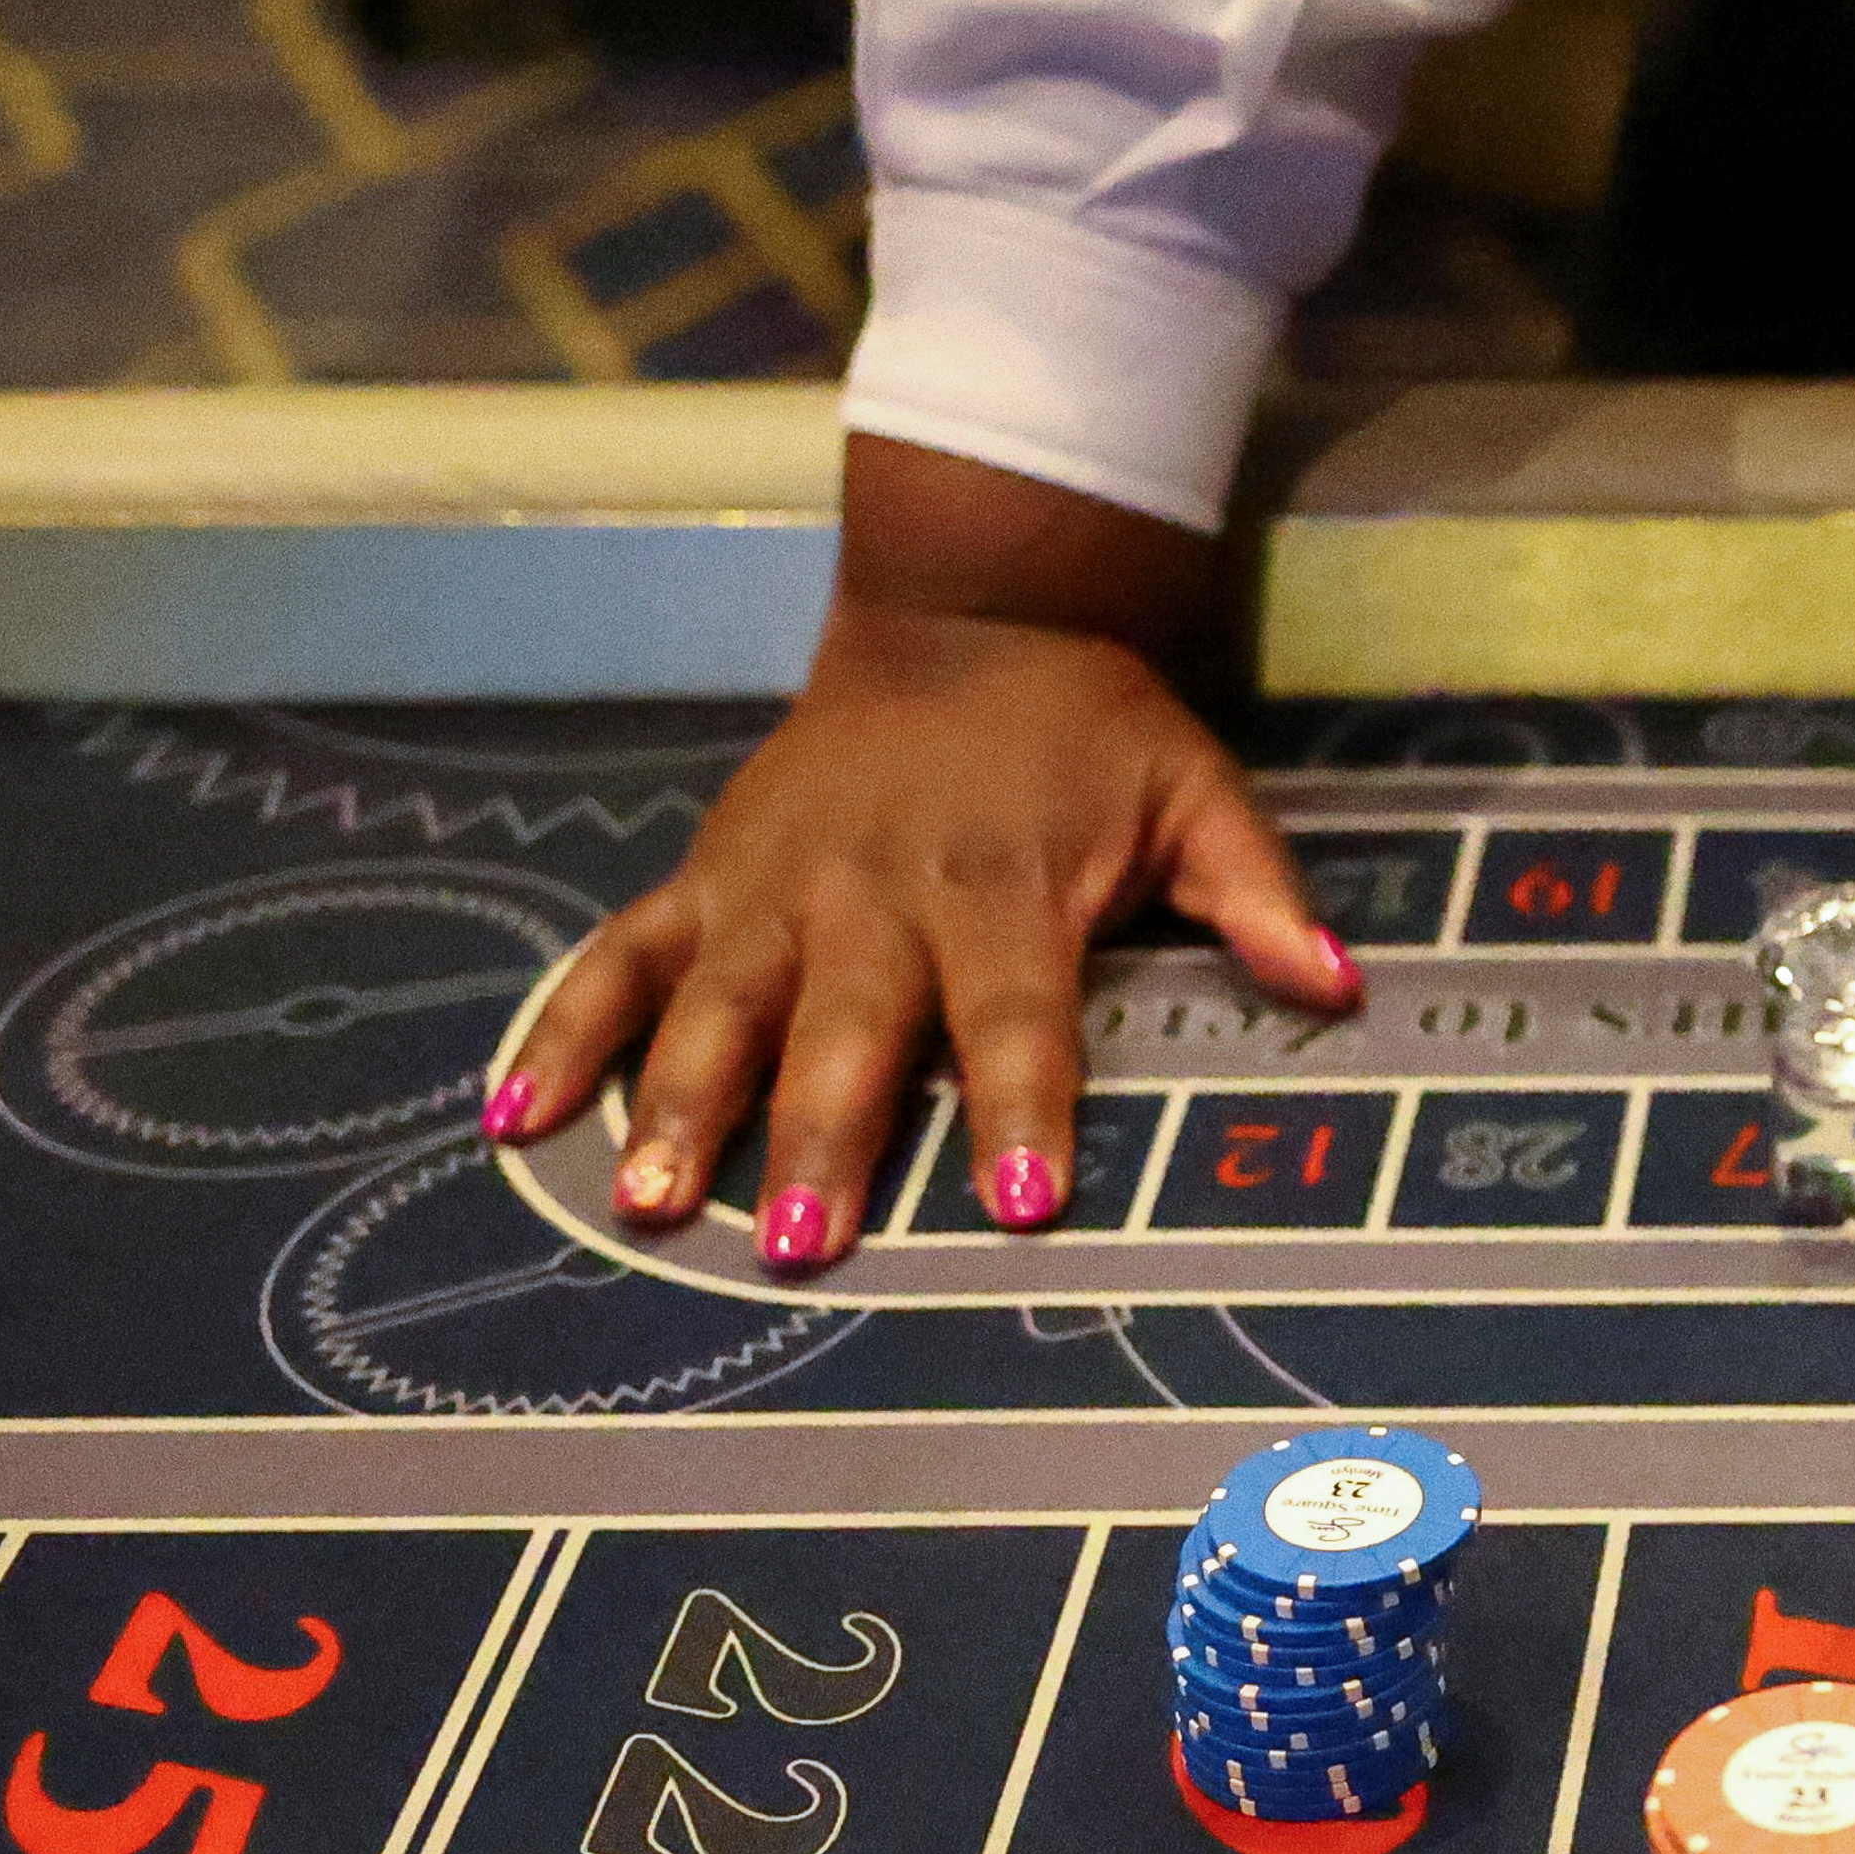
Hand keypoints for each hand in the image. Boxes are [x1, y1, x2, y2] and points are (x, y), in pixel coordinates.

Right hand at [489, 439, 1352, 1270]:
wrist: (966, 608)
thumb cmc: (1089, 727)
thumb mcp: (1196, 790)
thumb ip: (1259, 896)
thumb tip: (1341, 986)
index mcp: (1000, 886)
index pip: (1019, 1019)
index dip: (1022, 1111)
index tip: (1021, 1208)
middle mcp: (872, 893)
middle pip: (847, 1034)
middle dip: (822, 1139)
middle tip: (801, 1245)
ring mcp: (771, 888)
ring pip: (714, 1009)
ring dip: (675, 1107)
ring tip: (642, 1203)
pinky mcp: (704, 876)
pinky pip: (619, 959)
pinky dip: (561, 1033)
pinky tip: (513, 1120)